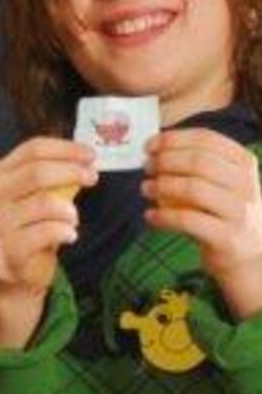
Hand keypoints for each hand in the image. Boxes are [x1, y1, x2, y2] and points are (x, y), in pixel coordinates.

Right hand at [0, 136, 96, 347]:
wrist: (17, 266)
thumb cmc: (32, 223)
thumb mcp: (37, 192)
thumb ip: (54, 173)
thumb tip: (85, 158)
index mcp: (0, 174)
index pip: (32, 149)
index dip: (65, 149)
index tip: (90, 154)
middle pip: (36, 172)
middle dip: (71, 172)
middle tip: (92, 177)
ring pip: (45, 203)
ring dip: (69, 209)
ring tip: (72, 218)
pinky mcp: (11, 247)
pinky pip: (48, 231)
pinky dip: (66, 231)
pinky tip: (68, 235)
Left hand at [144, 127, 261, 319]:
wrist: (247, 254)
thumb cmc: (223, 210)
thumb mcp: (221, 181)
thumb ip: (195, 163)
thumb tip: (153, 145)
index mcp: (244, 163)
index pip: (207, 139)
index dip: (173, 139)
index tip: (149, 145)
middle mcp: (246, 184)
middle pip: (198, 161)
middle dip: (165, 161)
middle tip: (147, 167)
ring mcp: (240, 211)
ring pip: (193, 188)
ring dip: (161, 186)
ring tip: (146, 189)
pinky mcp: (228, 237)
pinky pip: (188, 220)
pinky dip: (163, 216)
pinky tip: (150, 216)